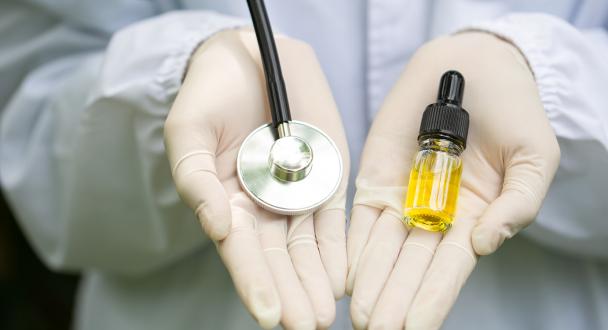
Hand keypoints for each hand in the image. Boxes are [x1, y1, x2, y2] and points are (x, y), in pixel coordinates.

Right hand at [164, 29, 348, 328]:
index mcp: (225, 203)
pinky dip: (339, 248)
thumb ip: (196, 180)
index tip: (271, 314)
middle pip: (278, 258)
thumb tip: (216, 225)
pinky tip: (343, 276)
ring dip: (316, 281)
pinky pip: (334, 220)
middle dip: (292, 294)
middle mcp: (261, 208)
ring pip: (308, 247)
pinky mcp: (326, 180)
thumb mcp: (189, 132)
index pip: (241, 251)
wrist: (251, 59)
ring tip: (325, 313)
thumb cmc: (210, 96)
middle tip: (307, 325)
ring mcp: (296, 196)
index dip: (255, 282)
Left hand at [346, 32, 559, 328]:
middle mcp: (434, 217)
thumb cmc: (513, 110)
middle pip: (411, 267)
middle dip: (394, 300)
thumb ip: (518, 203)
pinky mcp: (375, 179)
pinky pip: (360, 219)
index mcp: (474, 218)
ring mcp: (401, 199)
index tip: (414, 329)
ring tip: (359, 315)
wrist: (472, 65)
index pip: (450, 268)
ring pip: (382, 250)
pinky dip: (350, 247)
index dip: (432, 298)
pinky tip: (342, 275)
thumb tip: (484, 245)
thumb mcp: (534, 155)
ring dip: (370, 283)